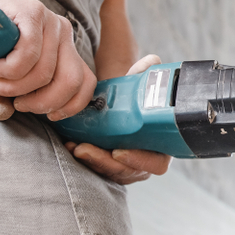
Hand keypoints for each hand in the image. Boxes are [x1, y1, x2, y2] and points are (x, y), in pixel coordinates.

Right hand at [0, 0, 96, 121]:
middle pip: (70, 81)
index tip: (48, 115)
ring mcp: (49, 21)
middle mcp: (63, 34)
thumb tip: (4, 113)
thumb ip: (1, 97)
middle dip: (40, 102)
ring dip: (15, 87)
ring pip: (45, 71)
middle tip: (15, 102)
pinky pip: (29, 52)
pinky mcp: (31, 11)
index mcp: (65, 49)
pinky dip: (10, 70)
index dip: (71, 105)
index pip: (86, 82)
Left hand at [65, 54, 171, 183]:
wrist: (126, 104)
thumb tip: (152, 62)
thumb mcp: (143, 85)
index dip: (139, 160)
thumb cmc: (138, 98)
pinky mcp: (110, 166)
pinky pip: (98, 169)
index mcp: (163, 145)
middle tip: (84, 149)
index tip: (118, 151)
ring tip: (74, 146)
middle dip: (104, 162)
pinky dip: (85, 160)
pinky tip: (70, 146)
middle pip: (128, 172)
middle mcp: (147, 160)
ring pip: (110, 172)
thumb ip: (147, 73)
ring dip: (91, 161)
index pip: (157, 163)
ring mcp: (128, 166)